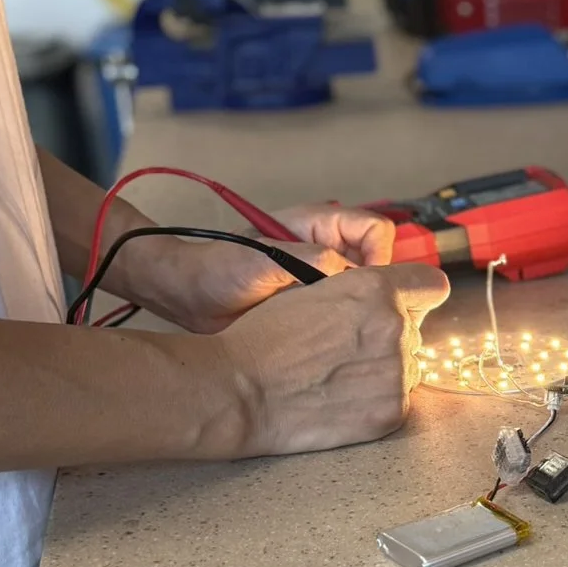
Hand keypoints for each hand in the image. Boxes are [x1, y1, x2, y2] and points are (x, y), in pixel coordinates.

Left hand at [133, 205, 396, 332]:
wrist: (189, 297)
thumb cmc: (217, 268)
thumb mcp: (260, 260)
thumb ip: (305, 259)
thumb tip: (347, 272)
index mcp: (319, 225)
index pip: (374, 230)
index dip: (378, 255)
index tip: (363, 285)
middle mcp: (328, 249)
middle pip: (377, 263)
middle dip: (372, 289)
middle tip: (352, 316)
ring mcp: (323, 278)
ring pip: (364, 291)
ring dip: (357, 310)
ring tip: (337, 331)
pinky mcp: (315, 304)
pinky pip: (345, 312)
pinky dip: (343, 325)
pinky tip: (327, 341)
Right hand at [211, 263, 450, 456]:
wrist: (241, 390)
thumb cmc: (266, 339)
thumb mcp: (314, 289)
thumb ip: (361, 290)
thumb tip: (389, 298)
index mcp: (376, 288)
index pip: (432, 286)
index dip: (415, 296)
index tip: (403, 306)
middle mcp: (394, 326)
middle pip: (415, 330)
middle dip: (389, 337)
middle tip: (346, 350)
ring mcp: (397, 371)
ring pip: (409, 366)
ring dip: (384, 370)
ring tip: (338, 378)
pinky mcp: (392, 410)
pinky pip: (399, 400)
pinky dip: (377, 402)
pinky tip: (341, 400)